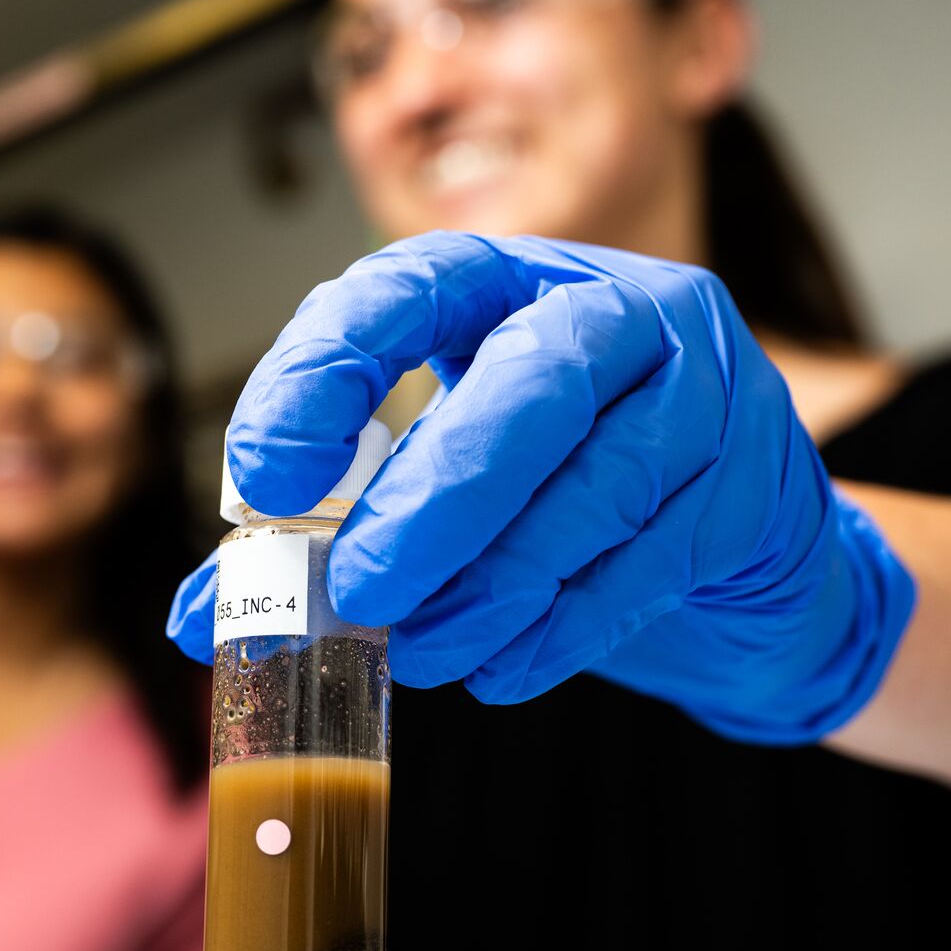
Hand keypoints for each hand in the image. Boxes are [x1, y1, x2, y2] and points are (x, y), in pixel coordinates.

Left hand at [166, 231, 915, 743]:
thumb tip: (197, 618)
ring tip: (422, 648)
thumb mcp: (440, 486)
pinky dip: (560, 629)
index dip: (325, 370)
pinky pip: (649, 563)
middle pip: (525, 388)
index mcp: (510, 282)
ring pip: (596, 485)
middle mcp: (616, 312)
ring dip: (493, 585)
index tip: (263, 477)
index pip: (407, 284)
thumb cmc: (561, 499)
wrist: (740, 558)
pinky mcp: (753, 486)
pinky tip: (500, 667)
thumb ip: (327, 534)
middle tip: (360, 591)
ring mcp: (704, 391)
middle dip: (433, 499)